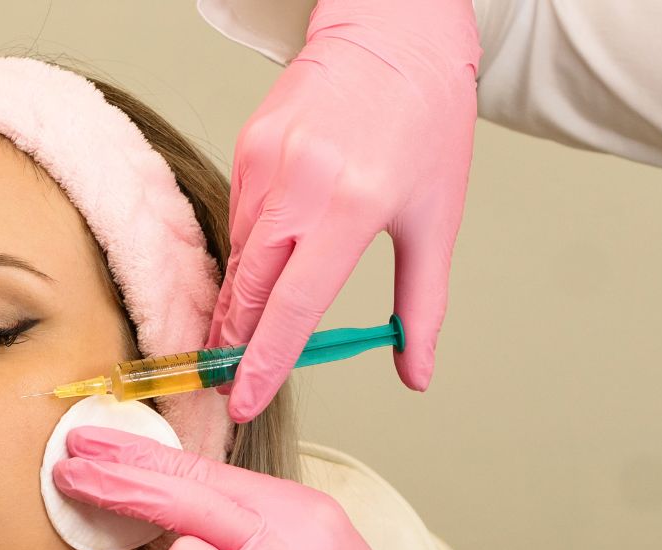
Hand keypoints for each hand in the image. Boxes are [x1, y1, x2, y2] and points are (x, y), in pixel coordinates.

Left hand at [53, 425, 476, 549]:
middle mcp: (280, 546)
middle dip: (114, 482)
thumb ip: (250, 513)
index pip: (203, 469)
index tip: (90, 441)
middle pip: (177, 498)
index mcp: (298, 511)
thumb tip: (173, 488)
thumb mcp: (316, 540)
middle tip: (68, 470)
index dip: (138, 454)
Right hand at [214, 0, 480, 421]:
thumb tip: (415, 372)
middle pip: (249, 289)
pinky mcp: (247, 146)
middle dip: (233, 345)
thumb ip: (421, 306)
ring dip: (241, 300)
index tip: (244, 400)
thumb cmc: (425, 121)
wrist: (394, 33)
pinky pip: (239, 219)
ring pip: (241, 256)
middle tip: (226, 385)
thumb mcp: (435, 220)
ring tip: (240, 335)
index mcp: (353, 206)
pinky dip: (249, 252)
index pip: (295, 306)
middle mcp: (303, 184)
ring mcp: (267, 162)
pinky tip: (261, 265)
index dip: (265, 362)